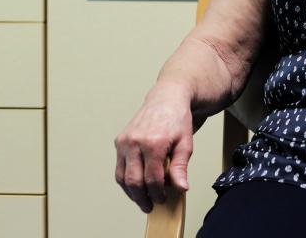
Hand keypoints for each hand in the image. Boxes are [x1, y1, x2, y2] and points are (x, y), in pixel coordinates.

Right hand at [114, 84, 194, 212]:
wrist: (167, 98)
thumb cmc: (177, 120)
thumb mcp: (186, 143)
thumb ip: (180, 167)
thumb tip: (181, 188)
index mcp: (153, 142)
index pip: (152, 178)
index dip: (157, 193)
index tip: (162, 199)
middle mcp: (135, 142)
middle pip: (134, 180)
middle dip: (142, 197)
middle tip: (150, 206)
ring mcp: (124, 141)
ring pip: (122, 177)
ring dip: (131, 192)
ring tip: (142, 200)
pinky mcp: (119, 141)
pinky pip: (119, 167)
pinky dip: (126, 180)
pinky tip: (135, 186)